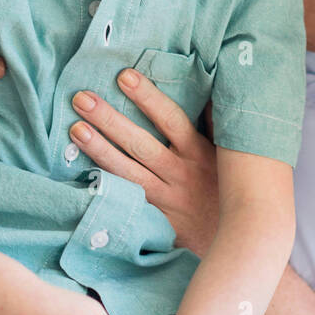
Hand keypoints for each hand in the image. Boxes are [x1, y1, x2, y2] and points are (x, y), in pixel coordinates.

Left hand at [68, 70, 218, 256]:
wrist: (240, 239)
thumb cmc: (232, 188)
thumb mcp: (232, 155)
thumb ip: (218, 123)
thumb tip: (210, 87)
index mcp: (200, 154)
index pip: (171, 120)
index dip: (147, 98)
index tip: (125, 75)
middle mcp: (180, 175)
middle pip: (139, 144)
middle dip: (109, 120)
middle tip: (82, 98)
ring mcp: (165, 199)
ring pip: (127, 172)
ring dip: (99, 150)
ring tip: (75, 129)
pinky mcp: (154, 219)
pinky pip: (126, 199)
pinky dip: (105, 185)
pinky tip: (81, 173)